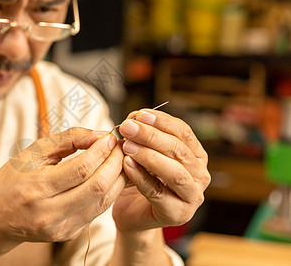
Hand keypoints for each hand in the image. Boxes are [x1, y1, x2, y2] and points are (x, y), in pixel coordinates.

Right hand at [0, 127, 126, 254]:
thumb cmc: (13, 177)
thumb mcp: (33, 152)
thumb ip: (68, 139)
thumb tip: (100, 135)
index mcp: (36, 188)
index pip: (81, 169)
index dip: (101, 151)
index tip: (110, 138)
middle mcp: (48, 213)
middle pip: (97, 187)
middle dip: (116, 163)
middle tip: (121, 147)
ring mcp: (60, 227)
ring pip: (103, 202)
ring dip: (118, 178)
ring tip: (119, 160)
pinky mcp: (67, 234)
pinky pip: (97, 211)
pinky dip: (108, 191)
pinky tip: (109, 176)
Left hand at [112, 109, 209, 232]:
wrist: (132, 214)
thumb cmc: (139, 180)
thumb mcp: (142, 153)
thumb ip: (141, 137)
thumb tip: (134, 118)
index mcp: (195, 156)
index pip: (183, 132)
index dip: (161, 121)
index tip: (139, 114)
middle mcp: (200, 175)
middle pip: (179, 150)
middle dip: (151, 136)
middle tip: (128, 127)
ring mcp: (193, 197)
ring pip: (175, 173)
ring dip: (149, 156)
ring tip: (127, 146)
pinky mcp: (178, 214)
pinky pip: (158, 193)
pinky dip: (141, 177)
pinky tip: (127, 165)